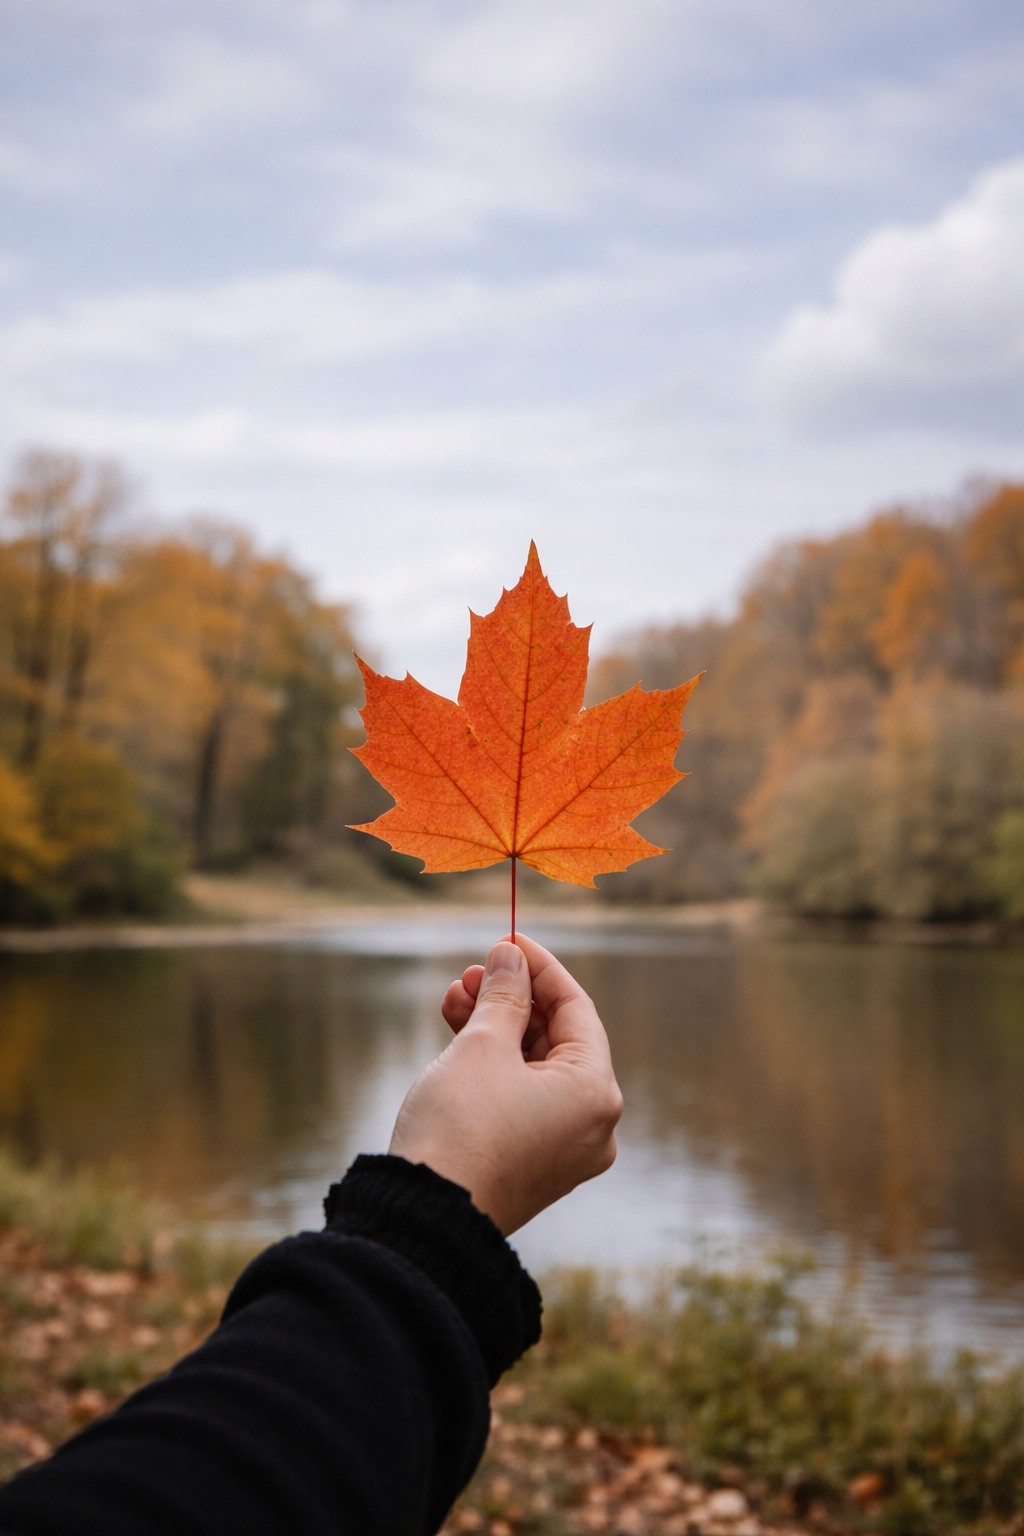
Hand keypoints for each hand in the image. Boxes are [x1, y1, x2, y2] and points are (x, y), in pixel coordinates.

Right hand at [388, 933, 622, 1235]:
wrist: (422, 1221)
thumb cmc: (459, 1128)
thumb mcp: (482, 1046)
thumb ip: (503, 995)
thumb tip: (511, 957)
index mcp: (597, 1093)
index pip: (576, 1008)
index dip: (539, 968)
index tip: (507, 940)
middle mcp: (593, 1125)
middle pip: (557, 1039)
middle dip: (511, 1000)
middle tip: (470, 974)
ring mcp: (565, 1151)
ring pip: (536, 1069)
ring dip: (497, 1030)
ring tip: (453, 1000)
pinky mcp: (533, 1166)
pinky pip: (524, 1101)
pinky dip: (496, 1069)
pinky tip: (458, 1039)